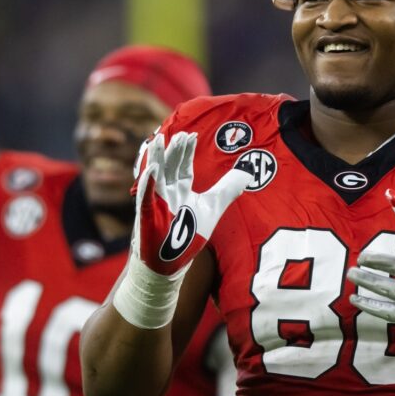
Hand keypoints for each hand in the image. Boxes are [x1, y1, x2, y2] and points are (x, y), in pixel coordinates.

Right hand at [134, 131, 251, 275]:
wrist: (172, 261)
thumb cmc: (189, 234)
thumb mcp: (213, 207)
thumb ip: (228, 189)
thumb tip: (248, 174)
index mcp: (181, 188)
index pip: (183, 166)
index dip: (187, 151)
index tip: (192, 135)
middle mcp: (167, 192)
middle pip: (170, 167)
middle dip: (175, 151)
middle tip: (181, 134)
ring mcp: (155, 202)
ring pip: (155, 176)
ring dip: (157, 158)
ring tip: (158, 140)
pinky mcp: (147, 215)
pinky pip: (146, 197)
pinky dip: (148, 184)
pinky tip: (152, 170)